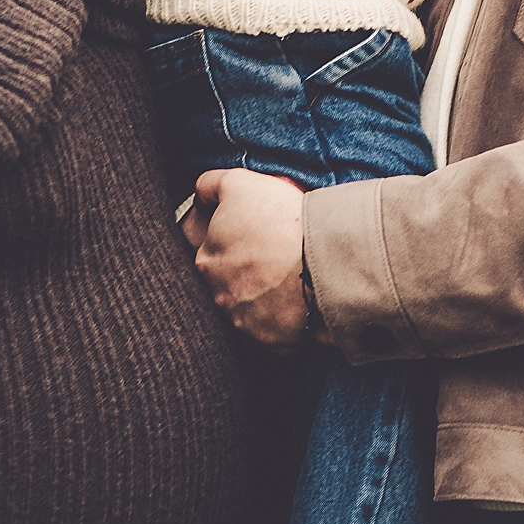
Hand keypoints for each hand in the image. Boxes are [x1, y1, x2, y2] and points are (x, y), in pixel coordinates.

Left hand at [193, 169, 324, 350]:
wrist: (324, 260)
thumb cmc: (282, 220)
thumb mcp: (238, 182)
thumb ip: (209, 185)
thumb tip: (200, 192)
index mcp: (206, 260)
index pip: (199, 246)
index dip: (218, 231)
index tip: (241, 228)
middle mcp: (219, 296)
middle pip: (222, 277)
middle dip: (240, 264)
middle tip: (268, 249)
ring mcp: (245, 321)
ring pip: (246, 304)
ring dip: (260, 291)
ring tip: (287, 273)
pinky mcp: (271, 340)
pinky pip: (272, 326)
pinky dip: (281, 314)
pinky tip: (297, 296)